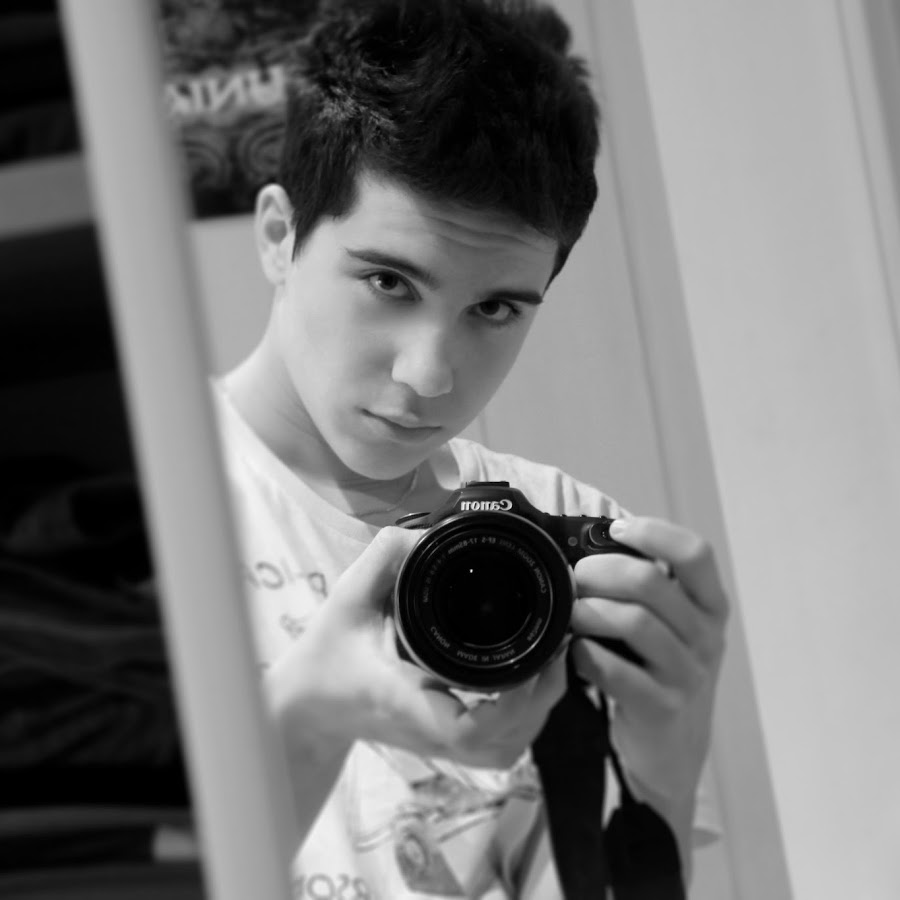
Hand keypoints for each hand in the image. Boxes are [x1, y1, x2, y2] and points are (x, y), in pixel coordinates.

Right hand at [267, 526, 567, 769]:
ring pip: (505, 751)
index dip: (510, 704)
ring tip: (550, 661)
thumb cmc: (327, 653)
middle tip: (556, 644)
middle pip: (502, 744)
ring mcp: (439, 743)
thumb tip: (426, 535)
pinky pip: (498, 749)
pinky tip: (531, 684)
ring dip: (537, 712)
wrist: (309, 706)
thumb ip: (382, 559)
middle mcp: (428, 729)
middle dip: (540, 699)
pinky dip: (524, 722)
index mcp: (405, 698)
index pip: (465, 727)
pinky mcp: (445, 744)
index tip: (531, 663)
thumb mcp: (346, 598)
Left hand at [569, 516, 728, 823]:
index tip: (617, 530)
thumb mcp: (672, 627)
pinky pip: (616, 671)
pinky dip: (587, 655)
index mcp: (710, 606)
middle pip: (650, 582)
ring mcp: (687, 673)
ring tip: (570, 613)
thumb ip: (647, 589)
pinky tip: (576, 651)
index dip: (654, 532)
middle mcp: (706, 636)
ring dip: (589, 611)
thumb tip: (589, 545)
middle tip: (575, 577)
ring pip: (633, 622)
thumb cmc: (660, 672)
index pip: (695, 553)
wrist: (673, 750)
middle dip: (599, 571)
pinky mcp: (662, 707)